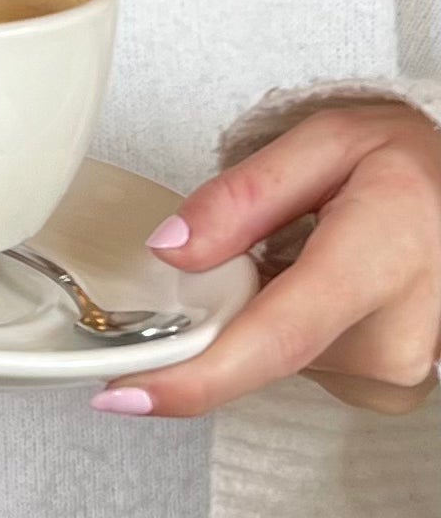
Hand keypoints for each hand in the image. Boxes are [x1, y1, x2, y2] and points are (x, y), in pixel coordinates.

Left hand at [91, 103, 440, 417]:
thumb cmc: (407, 164)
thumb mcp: (326, 142)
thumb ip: (243, 194)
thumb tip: (170, 248)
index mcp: (377, 260)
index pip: (274, 336)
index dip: (195, 375)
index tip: (127, 391)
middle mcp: (392, 336)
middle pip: (259, 344)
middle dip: (224, 302)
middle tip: (258, 236)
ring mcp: (394, 371)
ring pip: (275, 352)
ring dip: (262, 305)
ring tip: (308, 246)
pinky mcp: (385, 385)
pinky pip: (301, 357)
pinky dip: (288, 319)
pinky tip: (318, 277)